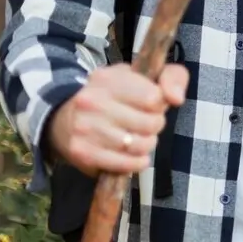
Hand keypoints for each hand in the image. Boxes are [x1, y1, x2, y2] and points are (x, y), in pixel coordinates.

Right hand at [47, 63, 188, 175]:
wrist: (66, 119)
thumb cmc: (117, 97)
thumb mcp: (145, 77)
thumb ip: (172, 77)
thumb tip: (176, 98)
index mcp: (109, 79)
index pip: (154, 98)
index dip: (160, 105)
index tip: (151, 105)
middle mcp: (93, 102)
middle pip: (150, 123)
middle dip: (155, 125)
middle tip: (145, 124)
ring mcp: (85, 128)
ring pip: (139, 146)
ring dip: (146, 144)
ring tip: (138, 138)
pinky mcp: (82, 152)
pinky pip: (125, 164)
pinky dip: (136, 162)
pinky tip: (134, 155)